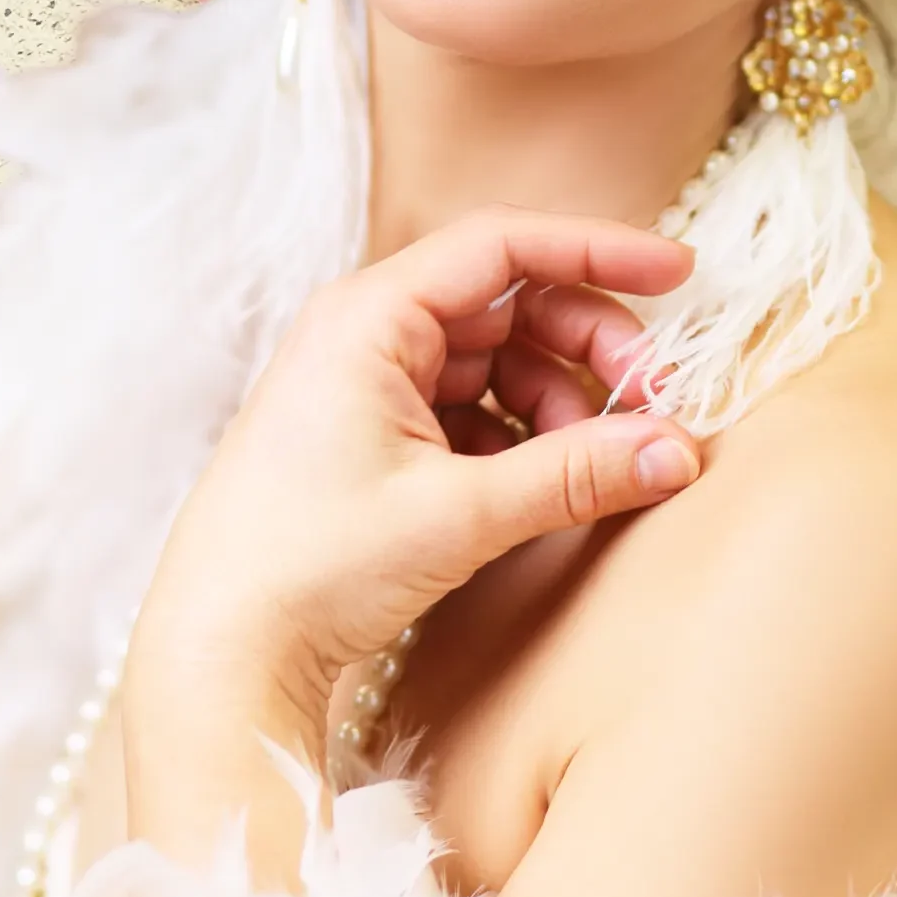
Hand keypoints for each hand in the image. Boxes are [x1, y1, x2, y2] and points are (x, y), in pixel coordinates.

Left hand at [126, 202, 702, 718]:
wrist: (218, 651)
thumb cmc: (308, 566)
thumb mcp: (458, 514)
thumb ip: (574, 474)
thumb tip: (677, 449)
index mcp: (368, 316)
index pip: (503, 245)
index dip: (598, 249)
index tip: (678, 273)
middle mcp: (364, 333)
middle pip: (508, 303)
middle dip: (588, 345)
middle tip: (653, 403)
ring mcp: (365, 385)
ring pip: (494, 361)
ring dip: (559, 401)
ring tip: (599, 462)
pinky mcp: (370, 438)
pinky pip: (468, 409)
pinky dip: (519, 437)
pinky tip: (551, 483)